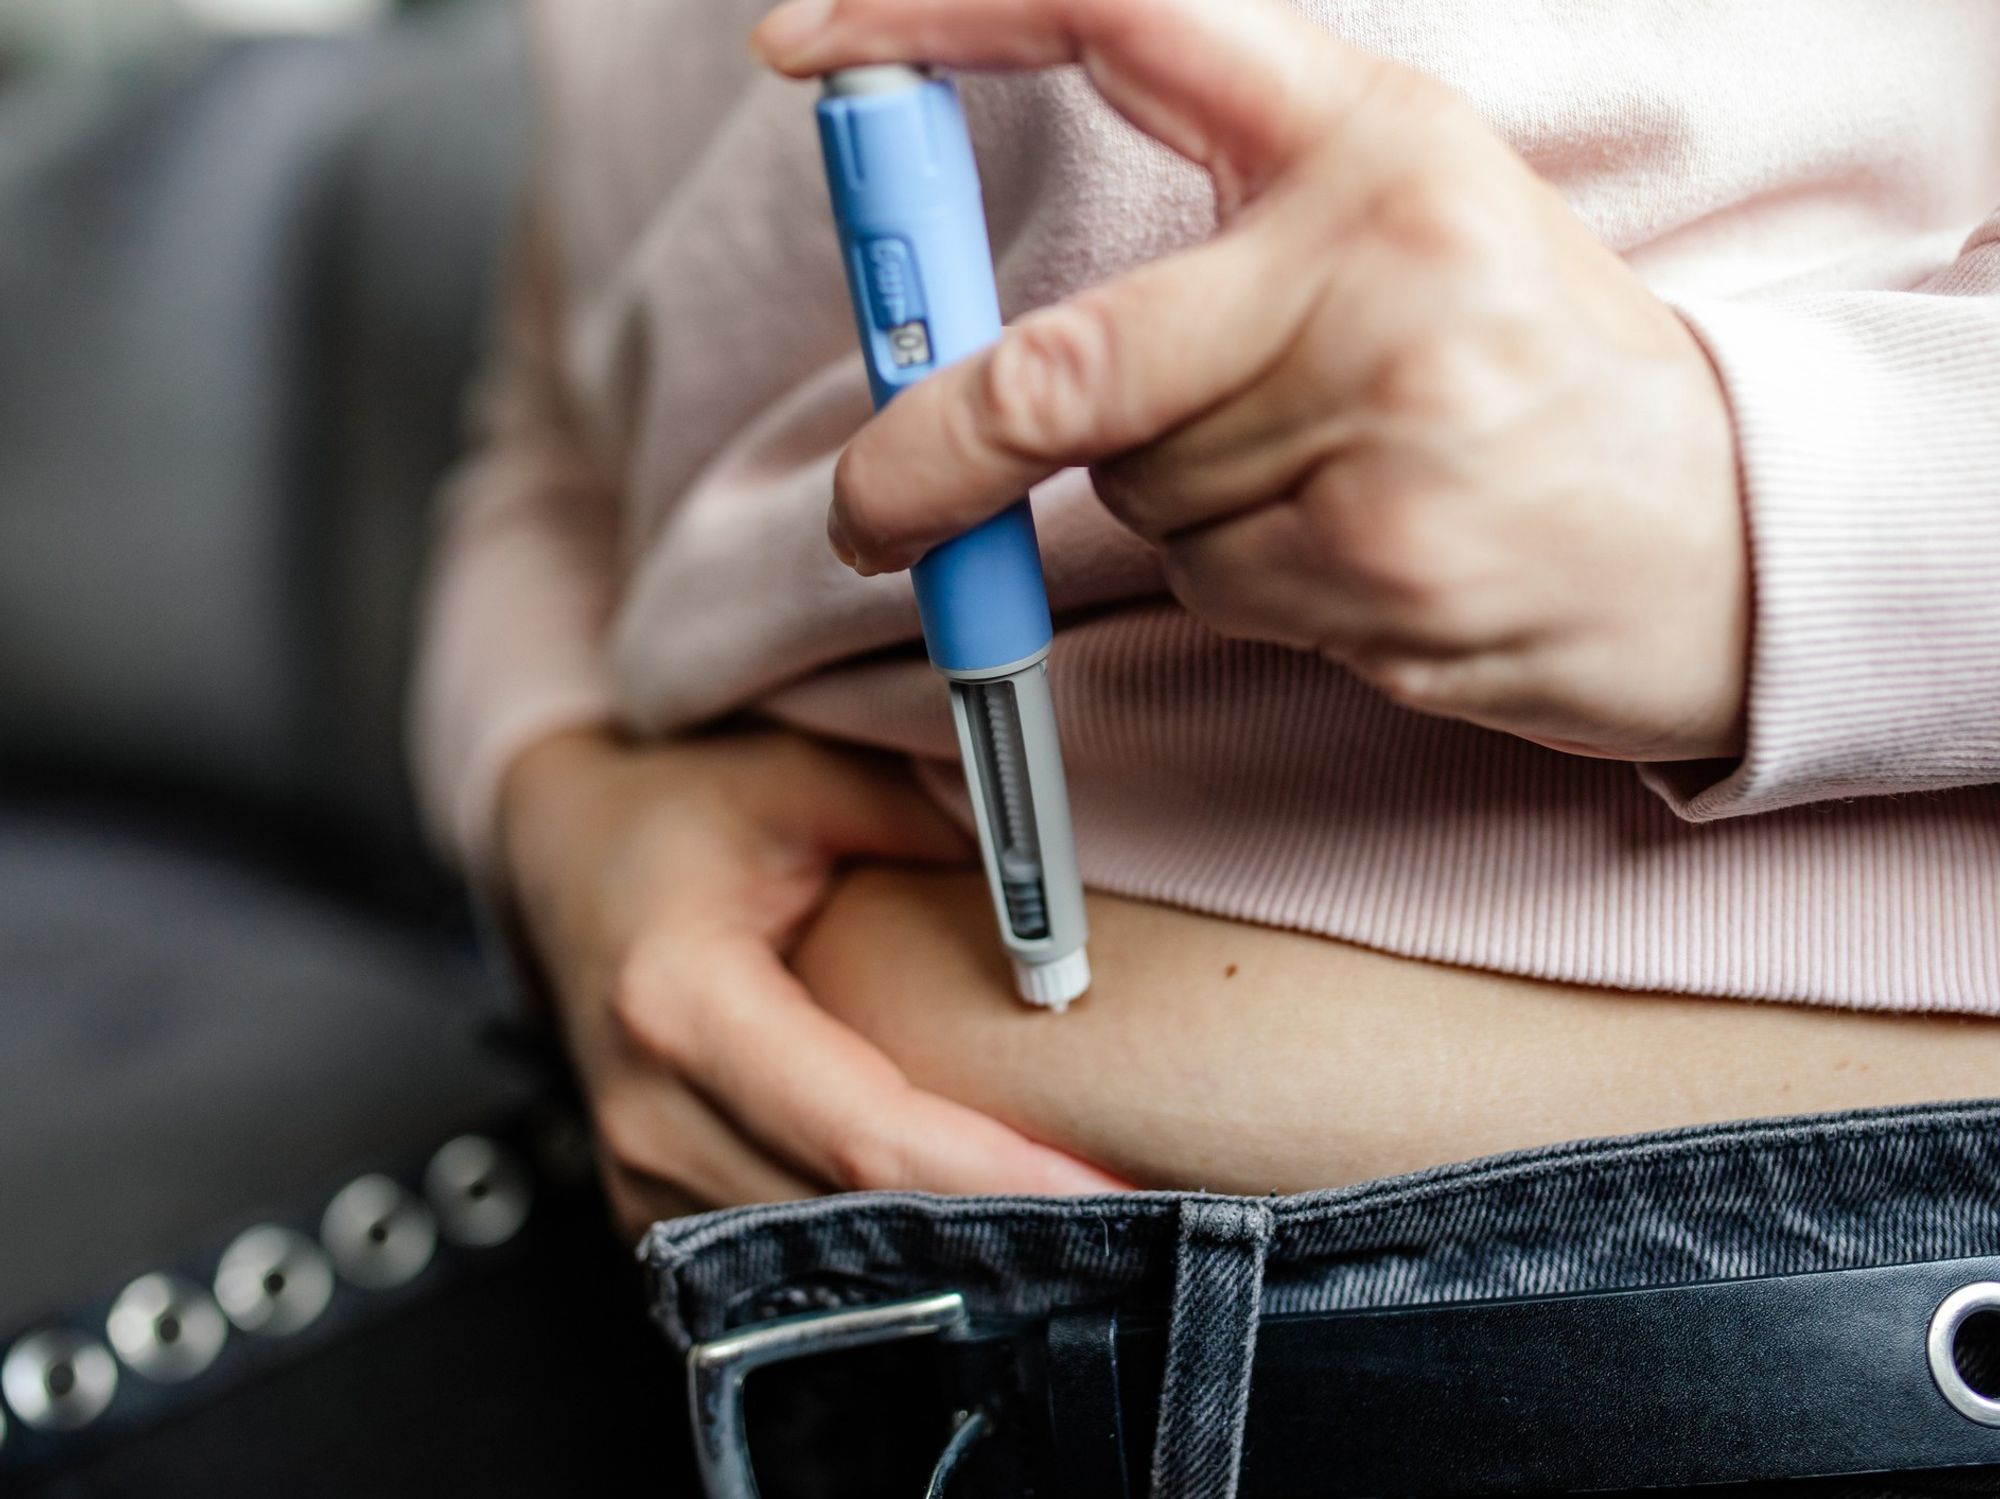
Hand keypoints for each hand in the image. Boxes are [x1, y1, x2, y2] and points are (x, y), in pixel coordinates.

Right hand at [498, 726, 1124, 1234]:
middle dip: (998, 1232)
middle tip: (1135, 1225)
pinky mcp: (655, 1212)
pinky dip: (889, 1254)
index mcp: (679, 1005)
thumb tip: (1055, 893)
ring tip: (1081, 1233)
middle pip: (853, 1222)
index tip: (1109, 1188)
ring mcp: (642, 1181)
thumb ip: (921, 819)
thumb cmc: (675, 812)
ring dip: (951, 1257)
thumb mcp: (796, 777)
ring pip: (825, 1263)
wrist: (555, 860)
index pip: (863, 1135)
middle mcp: (650, 1117)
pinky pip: (789, 1258)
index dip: (993, 1177)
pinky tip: (977, 1230)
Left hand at [755, 0, 1748, 762]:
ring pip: (1136, 492)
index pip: (1119, 11)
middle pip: (1063, 366)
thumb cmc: (1523, 367)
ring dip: (1175, 508)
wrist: (1721, 531)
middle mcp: (1375, 250)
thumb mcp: (1395, 227)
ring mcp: (1386, 411)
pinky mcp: (1380, 558)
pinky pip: (1206, 584)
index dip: (936, 14)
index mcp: (1368, 129)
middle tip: (869, 510)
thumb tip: (959, 317)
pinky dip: (1241, 583)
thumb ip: (1209, 232)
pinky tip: (1355, 551)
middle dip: (932, 457)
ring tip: (1327, 480)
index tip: (803, 43)